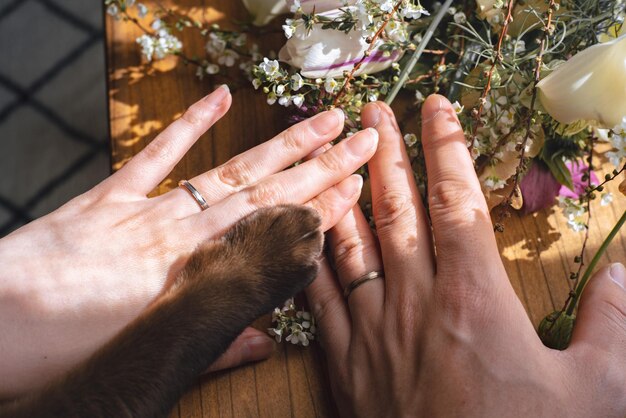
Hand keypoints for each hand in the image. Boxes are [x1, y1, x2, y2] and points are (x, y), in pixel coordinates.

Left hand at [0, 86, 378, 397]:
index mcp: (196, 278)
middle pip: (266, 195)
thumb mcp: (147, 358)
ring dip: (279, 146)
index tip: (358, 187)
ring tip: (321, 121)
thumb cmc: (66, 350)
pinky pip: (157, 154)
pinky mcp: (111, 197)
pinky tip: (223, 98)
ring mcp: (149, 212)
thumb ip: (213, 345)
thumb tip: (266, 342)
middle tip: (362, 140)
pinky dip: (190, 124)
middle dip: (321, 167)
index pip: (276, 236)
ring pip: (229, 173)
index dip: (322, 209)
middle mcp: (183, 237)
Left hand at [306, 97, 625, 416]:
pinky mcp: (342, 360)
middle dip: (386, 154)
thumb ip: (611, 324)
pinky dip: (310, 257)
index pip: (456, 201)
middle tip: (373, 113)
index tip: (437, 109)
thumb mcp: (595, 392)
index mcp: (476, 298)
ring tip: (335, 156)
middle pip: (395, 209)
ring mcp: (371, 329)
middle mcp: (415, 301)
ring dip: (343, 193)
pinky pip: (317, 294)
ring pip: (349, 242)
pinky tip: (303, 231)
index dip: (447, 148)